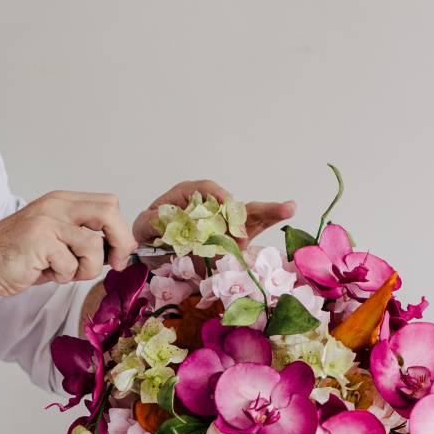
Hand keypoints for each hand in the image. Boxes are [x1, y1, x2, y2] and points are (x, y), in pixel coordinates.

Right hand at [0, 191, 137, 296]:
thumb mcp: (56, 237)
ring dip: (86, 269)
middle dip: (120, 242)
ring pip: (93, 246)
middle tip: (116, 263)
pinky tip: (45, 272)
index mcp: (63, 201)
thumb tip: (119, 250)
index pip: (109, 204)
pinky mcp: (40, 240)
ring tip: (64, 271)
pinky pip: (70, 264)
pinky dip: (62, 276)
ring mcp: (48, 221)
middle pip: (109, 213)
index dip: (120, 230)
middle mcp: (57, 205)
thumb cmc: (20, 254)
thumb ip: (83, 236)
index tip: (118, 253)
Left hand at [132, 179, 296, 250]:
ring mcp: (224, 222)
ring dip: (269, 213)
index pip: (206, 189)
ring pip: (249, 216)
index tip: (226, 204)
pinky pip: (250, 229)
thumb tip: (164, 221)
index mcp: (189, 194)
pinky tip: (287, 210)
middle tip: (278, 206)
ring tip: (289, 207)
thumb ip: (152, 222)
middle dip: (254, 206)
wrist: (153, 245)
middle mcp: (211, 205)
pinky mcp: (232, 237)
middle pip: (234, 203)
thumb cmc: (151, 229)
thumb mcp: (144, 224)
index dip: (217, 195)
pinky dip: (267, 222)